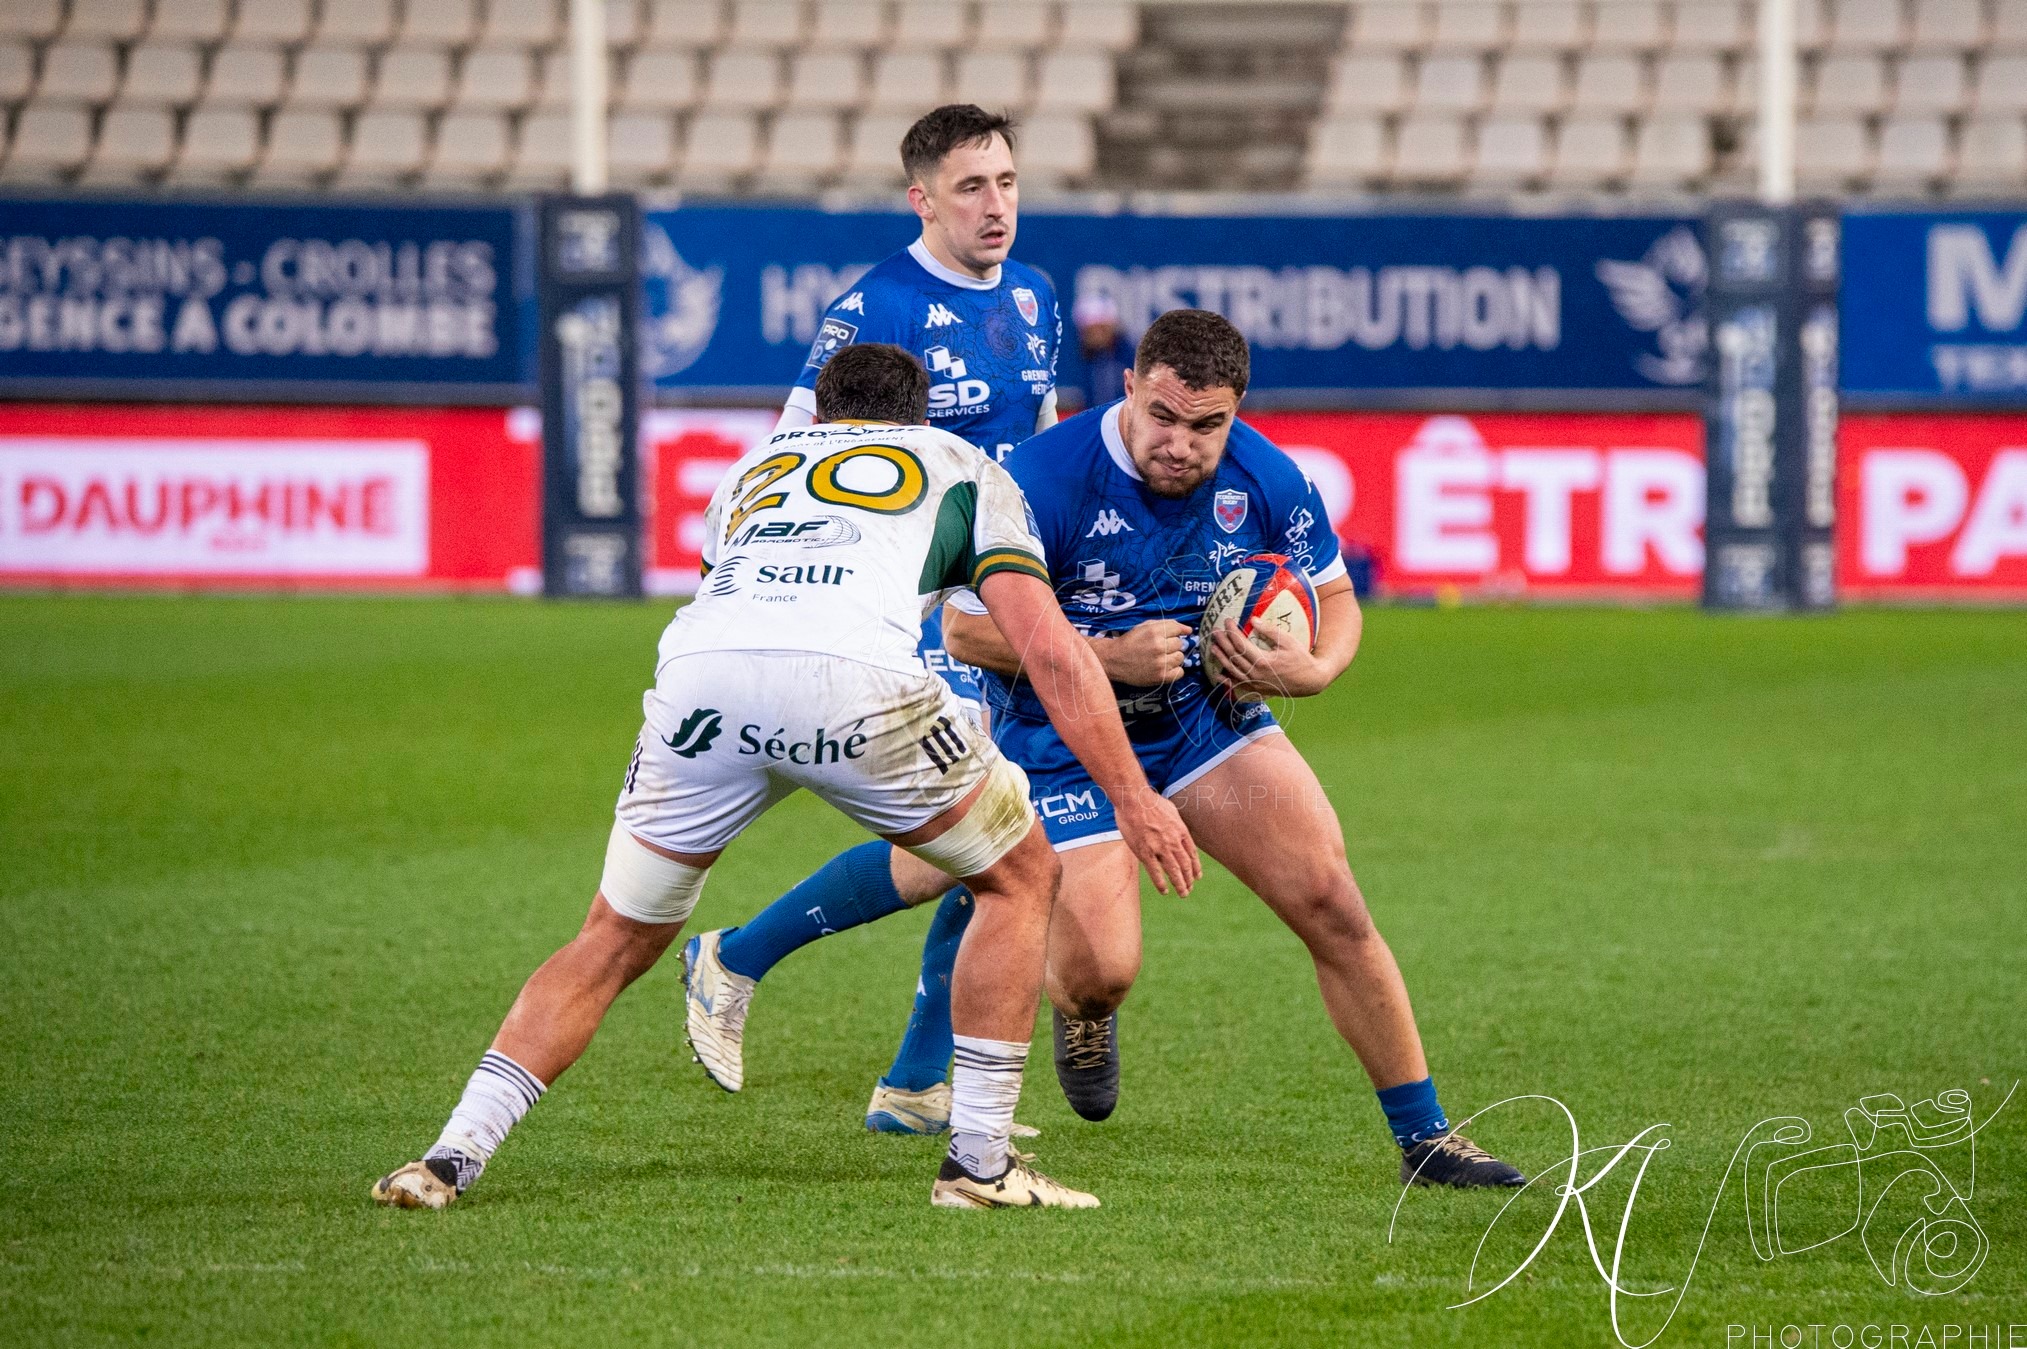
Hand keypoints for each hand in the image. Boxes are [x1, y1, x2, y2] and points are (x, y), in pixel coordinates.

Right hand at [1094, 620, 1191, 684]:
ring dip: (1173, 658)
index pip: (1178, 629)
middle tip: (1159, 649)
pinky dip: (1174, 671)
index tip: (1166, 637)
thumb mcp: (1145, 626)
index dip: (1173, 633)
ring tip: (1161, 658)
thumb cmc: (1130, 641)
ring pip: (1181, 658)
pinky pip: (1180, 673)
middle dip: (1171, 645)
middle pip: (1180, 644)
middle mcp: (1159, 647)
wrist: (1114, 660)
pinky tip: (1164, 668)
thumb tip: (1189, 630)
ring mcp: (1161, 663)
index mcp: (1155, 632)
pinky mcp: (1161, 677)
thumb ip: (1167, 624)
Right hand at [1111, 786, 1199, 896]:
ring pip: (1174, 871)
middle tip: (1189, 888)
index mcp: (1181, 831)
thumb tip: (1177, 828)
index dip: (1196, 867)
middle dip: (1189, 879)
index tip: (1197, 876)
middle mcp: (1173, 841)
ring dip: (1180, 884)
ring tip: (1183, 893)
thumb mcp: (1171, 810)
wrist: (1135, 800)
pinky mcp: (1145, 852)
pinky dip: (1161, 883)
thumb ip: (1175, 823)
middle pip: (1185, 865)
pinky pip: (1155, 872)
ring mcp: (1160, 848)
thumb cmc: (1151, 802)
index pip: (1192, 853)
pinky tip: (1165, 891)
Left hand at [1207, 620, 1327, 699]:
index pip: (1241, 644)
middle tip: (1215, 631)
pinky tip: (1218, 674)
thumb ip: (1269, 631)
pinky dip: (1227, 680)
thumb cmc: (1301, 659)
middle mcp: (1255, 674)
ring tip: (1212, 647)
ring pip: (1232, 670)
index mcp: (1262, 661)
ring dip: (1221, 658)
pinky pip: (1238, 685)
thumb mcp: (1288, 641)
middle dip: (1223, 642)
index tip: (1227, 621)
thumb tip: (1253, 620)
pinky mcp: (1257, 689)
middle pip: (1233, 656)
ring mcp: (1255, 683)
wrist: (1310, 681)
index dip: (1232, 631)